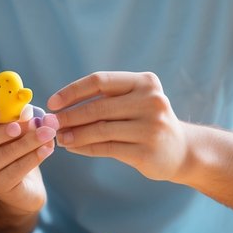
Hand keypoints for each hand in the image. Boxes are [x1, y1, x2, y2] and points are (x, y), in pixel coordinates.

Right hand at [0, 104, 57, 214]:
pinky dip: (34, 157)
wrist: (20, 184)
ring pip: (6, 154)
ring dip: (30, 141)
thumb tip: (27, 110)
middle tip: (35, 121)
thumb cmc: (11, 148)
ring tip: (48, 132)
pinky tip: (47, 148)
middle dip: (14, 128)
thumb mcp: (10, 130)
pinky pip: (18, 169)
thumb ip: (16, 118)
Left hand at [48, 71, 189, 182]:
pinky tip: (73, 147)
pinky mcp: (147, 151)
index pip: (100, 80)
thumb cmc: (147, 122)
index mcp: (145, 82)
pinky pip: (107, 148)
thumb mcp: (133, 101)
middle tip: (50, 123)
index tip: (53, 102)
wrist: (182, 150)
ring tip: (59, 137)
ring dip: (74, 134)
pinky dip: (85, 147)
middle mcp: (151, 101)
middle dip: (69, 116)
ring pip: (101, 129)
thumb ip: (103, 100)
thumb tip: (59, 108)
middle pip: (98, 107)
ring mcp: (151, 127)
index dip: (72, 91)